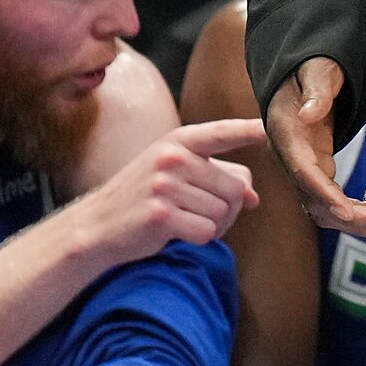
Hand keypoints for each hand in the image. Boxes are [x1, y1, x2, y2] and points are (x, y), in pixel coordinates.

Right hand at [68, 117, 264, 268]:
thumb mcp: (177, 174)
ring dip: (213, 224)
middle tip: (198, 212)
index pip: (222, 133)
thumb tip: (253, 197)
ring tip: (183, 220)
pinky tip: (175, 233)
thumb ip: (217, 177)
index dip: (250, 131)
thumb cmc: (144, 197)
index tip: (270, 128)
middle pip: (235, 188)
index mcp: (179, 141)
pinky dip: (199, 238)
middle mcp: (172, 158)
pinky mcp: (160, 216)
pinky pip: (207, 231)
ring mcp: (163, 186)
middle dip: (228, 208)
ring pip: (224, 212)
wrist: (95, 227)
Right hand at [265, 58, 365, 237]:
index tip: (346, 211)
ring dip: (357, 221)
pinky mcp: (317, 170)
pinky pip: (334, 200)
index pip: (303, 172)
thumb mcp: (316, 71)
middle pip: (317, 199)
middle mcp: (291, 158)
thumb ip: (316, 91)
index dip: (323, 194)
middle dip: (351, 216)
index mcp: (288, 135)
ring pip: (326, 207)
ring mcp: (304, 168)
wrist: (300, 76)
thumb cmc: (311, 69)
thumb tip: (310, 112)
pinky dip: (357, 211)